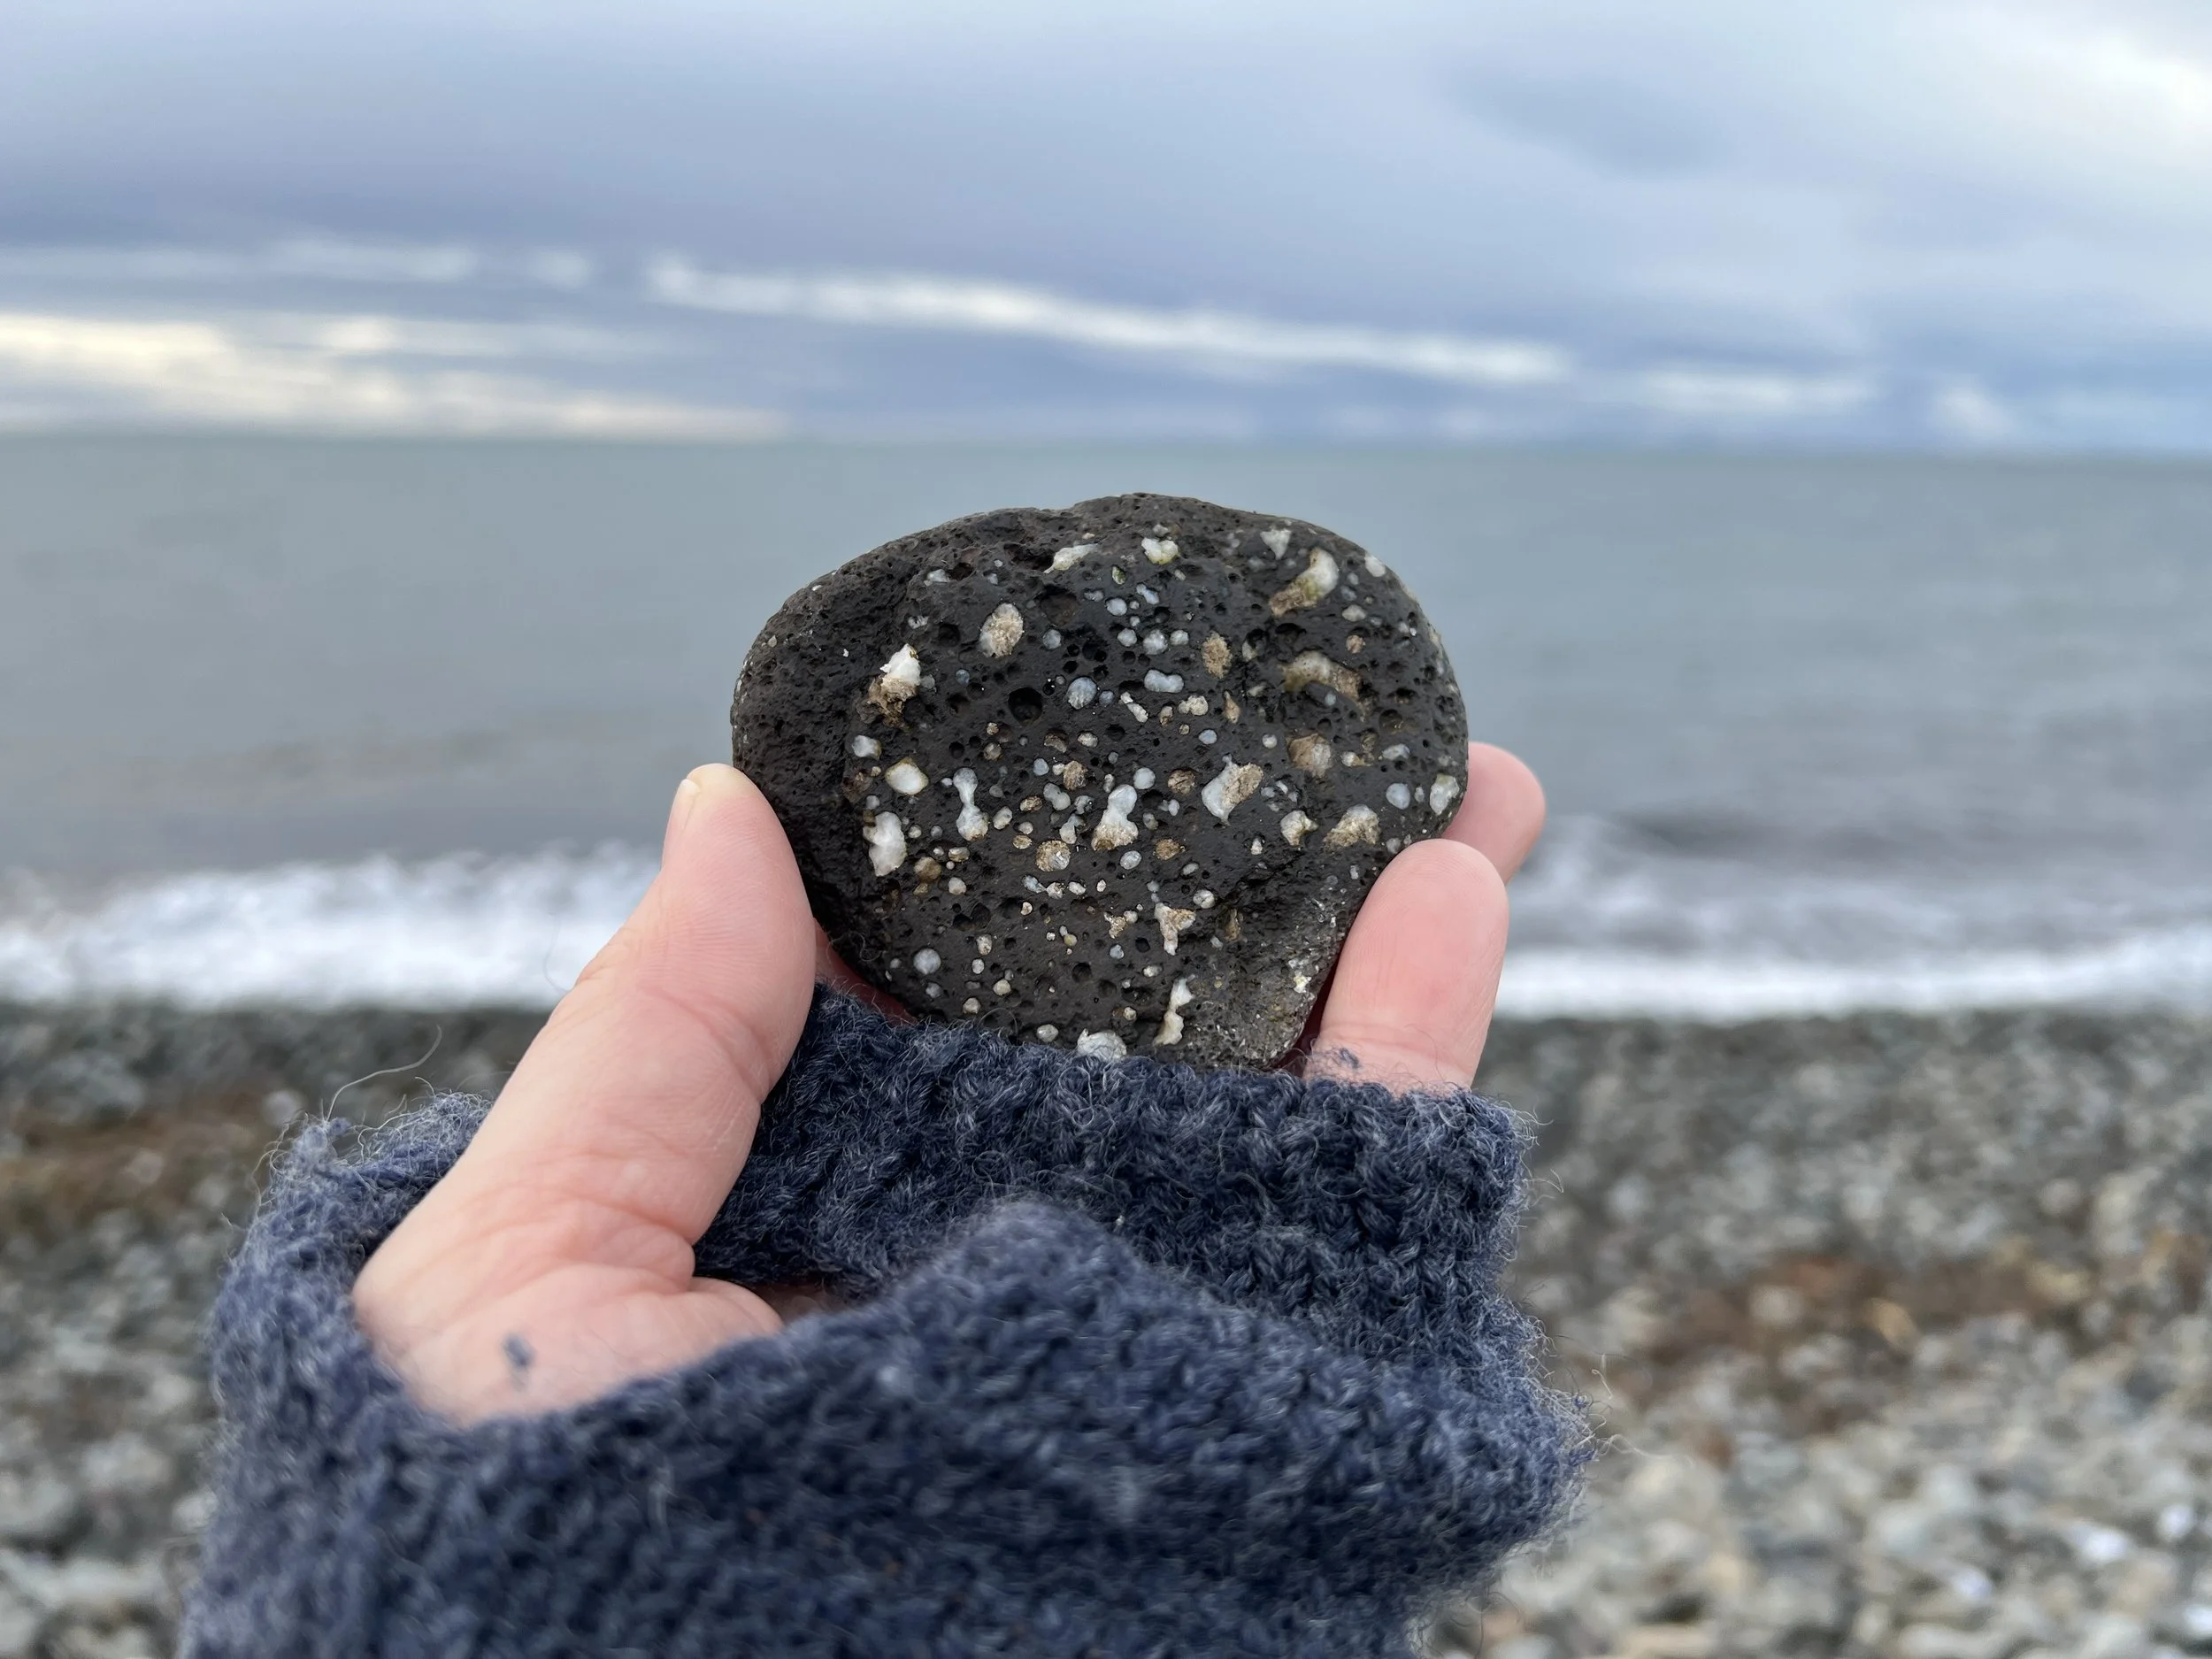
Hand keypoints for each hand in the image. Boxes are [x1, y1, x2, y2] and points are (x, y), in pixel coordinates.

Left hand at [352, 745, 1544, 1422]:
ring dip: (1353, 911)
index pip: (929, 969)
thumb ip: (648, 1040)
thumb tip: (724, 801)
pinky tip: (1453, 889)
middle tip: (1294, 701)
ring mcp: (1115, 1303)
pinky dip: (1411, 1041)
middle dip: (1222, 852)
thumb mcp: (527, 1263)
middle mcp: (981, 1230)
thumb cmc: (518, 1533)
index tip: (1068, 695)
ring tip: (1434, 762)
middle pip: (1129, 1001)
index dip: (1004, 827)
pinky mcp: (1233, 1388)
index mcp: (815, 1182)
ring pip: (1261, 1075)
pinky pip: (1341, 1191)